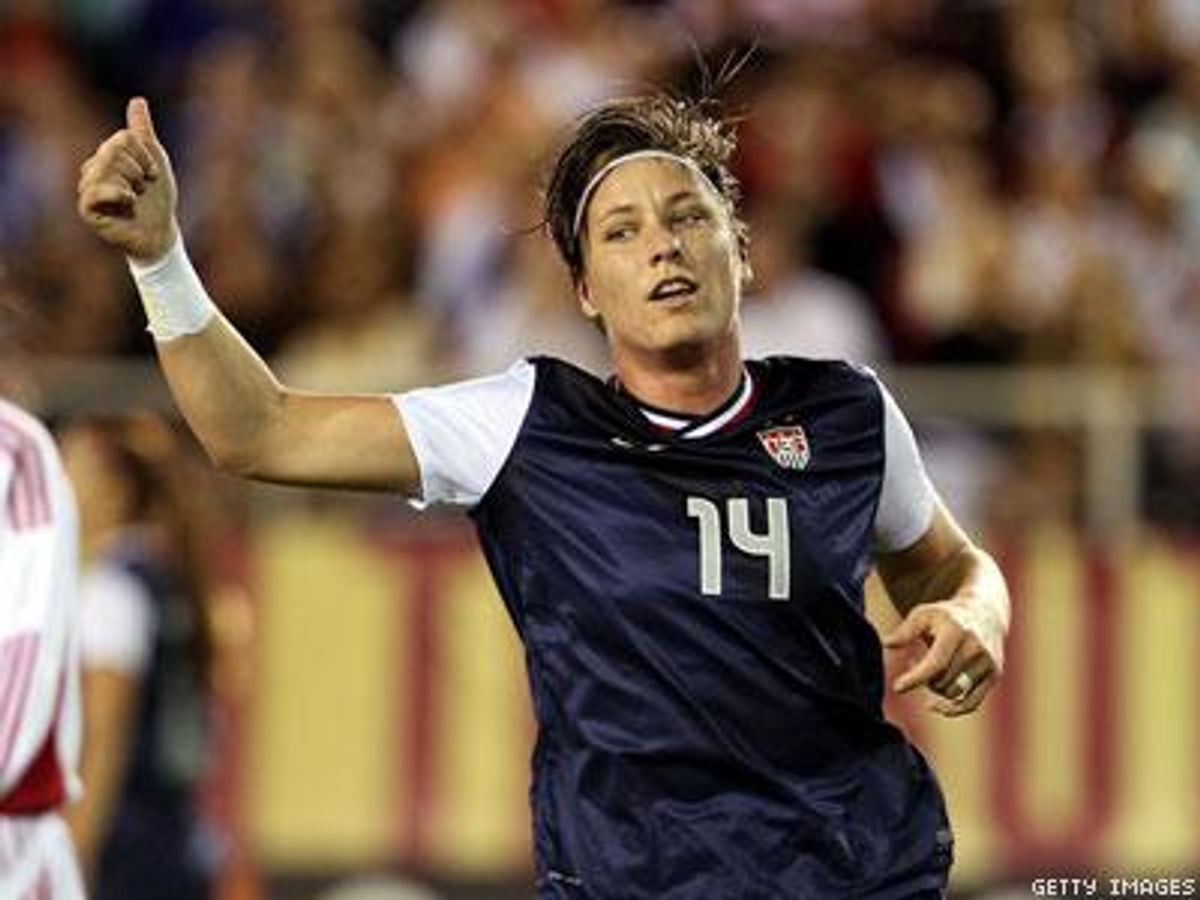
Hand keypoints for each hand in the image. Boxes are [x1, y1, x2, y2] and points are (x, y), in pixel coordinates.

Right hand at [77, 97, 177, 262]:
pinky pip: (97, 190)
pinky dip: (120, 195)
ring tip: (136, 197)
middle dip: (138, 170)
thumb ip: (142, 131)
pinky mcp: (87, 209)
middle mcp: (91, 169)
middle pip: (112, 150)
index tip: (153, 175)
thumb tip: (137, 100)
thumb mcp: (154, 159)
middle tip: (144, 187)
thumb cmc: (157, 197)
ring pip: (105, 168)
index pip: (122, 138)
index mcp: (105, 155)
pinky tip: (129, 204)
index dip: (145, 156)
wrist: (160, 230)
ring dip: (132, 184)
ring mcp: (87, 189)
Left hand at [882, 600, 999, 716]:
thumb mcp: (924, 614)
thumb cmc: (947, 616)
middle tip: (916, 663)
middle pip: (943, 679)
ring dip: (936, 688)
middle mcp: (976, 647)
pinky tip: (937, 707)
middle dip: (924, 678)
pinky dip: (953, 709)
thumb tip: (887, 644)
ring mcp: (988, 662)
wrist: (985, 613)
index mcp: (956, 630)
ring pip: (954, 692)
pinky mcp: (994, 675)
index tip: (897, 687)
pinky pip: (972, 702)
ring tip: (932, 671)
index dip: (916, 677)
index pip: (936, 662)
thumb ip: (905, 630)